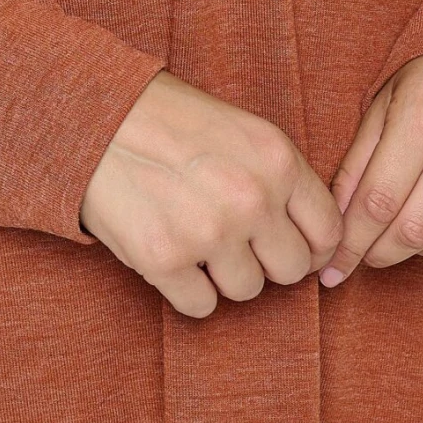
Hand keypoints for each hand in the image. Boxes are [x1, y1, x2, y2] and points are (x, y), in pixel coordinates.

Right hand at [79, 70, 343, 317]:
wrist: (96, 116)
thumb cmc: (170, 120)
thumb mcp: (241, 130)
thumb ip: (280, 179)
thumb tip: (312, 240)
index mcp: (277, 160)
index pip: (327, 231)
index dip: (308, 243)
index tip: (285, 243)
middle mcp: (251, 198)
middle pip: (289, 270)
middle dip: (263, 260)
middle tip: (232, 239)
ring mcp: (209, 232)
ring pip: (245, 291)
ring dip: (221, 274)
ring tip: (192, 234)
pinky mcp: (165, 260)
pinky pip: (200, 306)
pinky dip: (185, 288)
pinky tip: (169, 251)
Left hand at [320, 53, 422, 285]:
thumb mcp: (384, 103)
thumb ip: (358, 162)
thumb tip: (338, 222)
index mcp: (422, 115)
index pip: (378, 199)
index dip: (350, 241)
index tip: (334, 265)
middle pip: (414, 227)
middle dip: (379, 253)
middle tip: (365, 255)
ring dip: (422, 252)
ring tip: (407, 236)